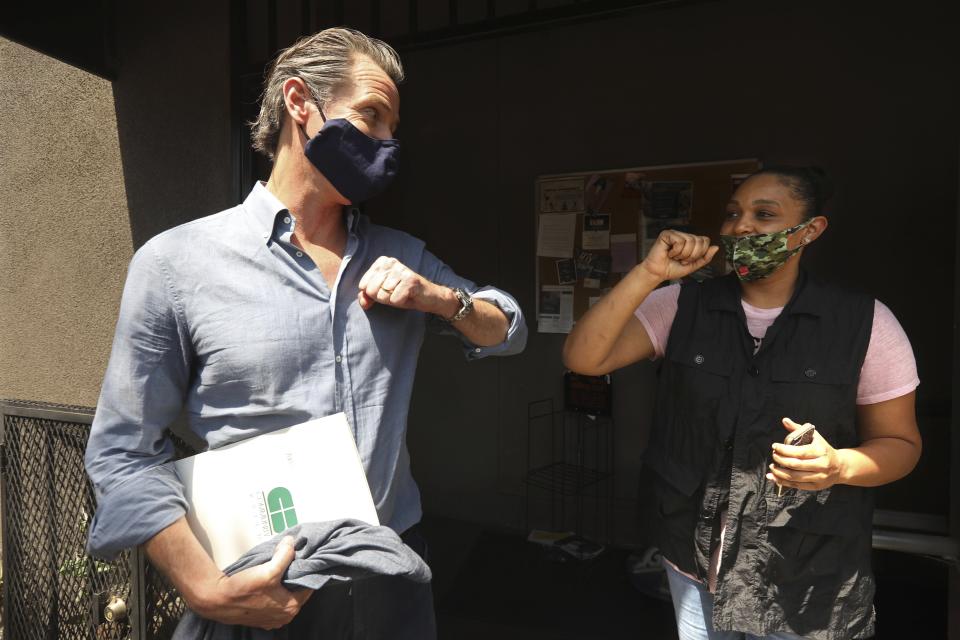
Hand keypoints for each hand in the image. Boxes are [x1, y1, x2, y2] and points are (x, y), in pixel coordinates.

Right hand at [197, 536, 311, 629]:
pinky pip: (274, 600)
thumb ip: (284, 555)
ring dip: (283, 583)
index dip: (306, 570)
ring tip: (278, 569)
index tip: (303, 559)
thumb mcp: (268, 570)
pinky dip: (274, 591)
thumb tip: (291, 543)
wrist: (217, 599)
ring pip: (285, 595)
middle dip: (294, 576)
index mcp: (291, 607)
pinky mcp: (261, 616)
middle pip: (297, 591)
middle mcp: (284, 617)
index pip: (309, 585)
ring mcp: (272, 618)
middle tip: (290, 561)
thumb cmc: (242, 590)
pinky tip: (268, 582)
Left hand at [357, 256, 453, 315]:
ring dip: (392, 300)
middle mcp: (391, 262)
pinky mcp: (410, 281)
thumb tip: (364, 303)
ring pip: (382, 296)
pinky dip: (401, 302)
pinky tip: (408, 296)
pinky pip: (394, 300)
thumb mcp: (381, 294)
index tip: (387, 291)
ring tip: (402, 294)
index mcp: (382, 262)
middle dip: (383, 298)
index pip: (363, 285)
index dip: (373, 294)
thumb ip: (367, 296)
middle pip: (372, 290)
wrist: (428, 297)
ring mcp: (401, 270)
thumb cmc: (403, 293)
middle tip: (396, 293)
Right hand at [637, 230, 718, 282]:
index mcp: (691, 241)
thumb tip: (716, 247)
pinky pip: (680, 241)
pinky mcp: (667, 234)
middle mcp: (684, 235)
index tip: (689, 260)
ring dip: (682, 254)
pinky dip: (675, 251)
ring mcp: (675, 233)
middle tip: (681, 259)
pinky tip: (669, 253)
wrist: (658, 273)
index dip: (700, 253)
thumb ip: (705, 258)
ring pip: (690, 241)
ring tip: (674, 256)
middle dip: (691, 255)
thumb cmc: (672, 269)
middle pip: (699, 241)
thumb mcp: (693, 266)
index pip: (705, 240)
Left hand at [766, 417, 845, 491]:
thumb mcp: (815, 437)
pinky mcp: (816, 486)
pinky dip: (783, 482)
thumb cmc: (824, 449)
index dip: (784, 450)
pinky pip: (797, 486)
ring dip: (779, 472)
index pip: (799, 452)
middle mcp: (821, 465)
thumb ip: (798, 429)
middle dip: (780, 460)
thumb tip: (785, 420)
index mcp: (821, 452)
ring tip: (772, 466)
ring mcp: (819, 477)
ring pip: (795, 477)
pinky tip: (774, 477)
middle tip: (774, 455)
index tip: (775, 446)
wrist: (841, 466)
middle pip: (795, 465)